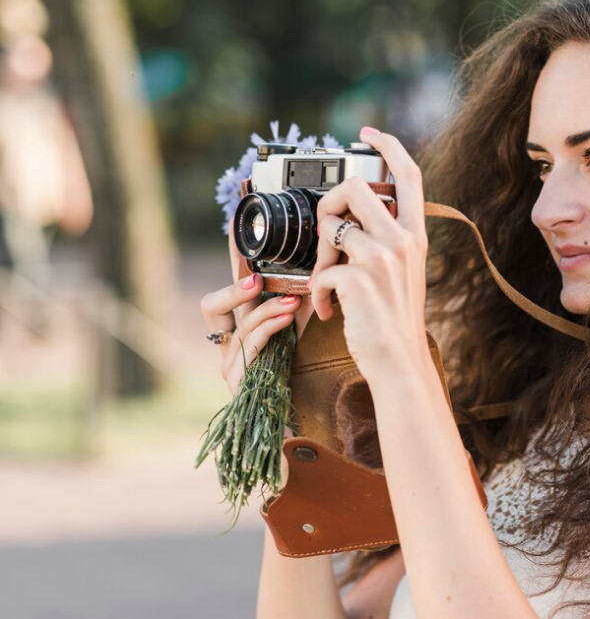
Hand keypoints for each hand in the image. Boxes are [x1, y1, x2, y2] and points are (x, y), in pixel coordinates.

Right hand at [200, 217, 307, 394]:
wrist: (296, 419)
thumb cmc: (299, 372)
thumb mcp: (297, 328)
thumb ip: (298, 300)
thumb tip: (317, 265)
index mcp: (236, 328)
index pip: (225, 290)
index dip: (230, 263)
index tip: (237, 232)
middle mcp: (226, 345)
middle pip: (210, 307)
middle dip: (234, 289)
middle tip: (258, 277)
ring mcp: (229, 365)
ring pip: (237, 326)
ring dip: (266, 309)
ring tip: (291, 301)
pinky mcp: (239, 382)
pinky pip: (249, 348)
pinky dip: (268, 329)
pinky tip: (286, 318)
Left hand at [307, 127, 430, 379]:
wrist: (399, 362)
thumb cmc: (395, 320)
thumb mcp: (404, 271)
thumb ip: (387, 241)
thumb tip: (350, 220)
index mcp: (415, 234)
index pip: (409, 173)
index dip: (388, 145)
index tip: (367, 134)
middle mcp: (402, 240)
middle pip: (355, 187)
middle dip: (329, 203)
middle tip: (327, 233)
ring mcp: (382, 259)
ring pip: (331, 225)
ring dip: (319, 255)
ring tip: (325, 281)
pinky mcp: (358, 280)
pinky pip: (321, 269)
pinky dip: (318, 291)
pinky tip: (329, 309)